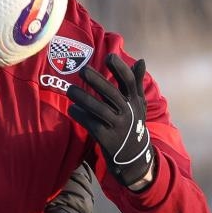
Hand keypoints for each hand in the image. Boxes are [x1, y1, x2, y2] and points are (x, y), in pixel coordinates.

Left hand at [67, 53, 154, 188]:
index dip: (120, 68)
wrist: (134, 156)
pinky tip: (72, 109)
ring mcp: (118, 126)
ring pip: (99, 110)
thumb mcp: (138, 104)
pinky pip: (91, 124)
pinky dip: (81, 116)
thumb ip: (136, 82)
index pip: (129, 82)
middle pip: (111, 94)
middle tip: (82, 70)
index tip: (109, 56)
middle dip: (97, 81)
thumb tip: (141, 60)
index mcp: (134, 101)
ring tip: (70, 90)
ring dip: (83, 99)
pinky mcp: (107, 138)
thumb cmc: (133, 122)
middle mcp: (128, 112)